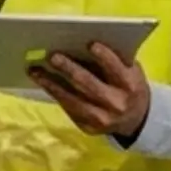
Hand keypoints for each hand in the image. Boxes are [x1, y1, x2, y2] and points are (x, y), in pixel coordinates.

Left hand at [30, 44, 151, 140]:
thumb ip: (114, 60)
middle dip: (69, 69)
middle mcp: (116, 104)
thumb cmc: (128, 85)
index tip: (90, 44)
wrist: (135, 119)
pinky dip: (55, 94)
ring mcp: (101, 119)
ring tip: (35, 70)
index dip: (104, 57)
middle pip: (89, 84)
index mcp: (130, 86)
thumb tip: (80, 43)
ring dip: (52, 83)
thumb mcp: (130, 71)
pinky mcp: (88, 127)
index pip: (116, 69)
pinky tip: (43, 82)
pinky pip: (69, 109)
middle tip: (53, 56)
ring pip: (73, 100)